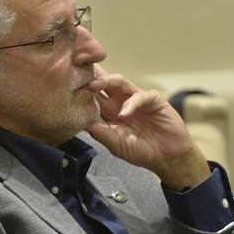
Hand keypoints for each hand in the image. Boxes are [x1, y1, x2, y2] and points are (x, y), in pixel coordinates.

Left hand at [84, 69, 210, 189]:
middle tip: (79, 76)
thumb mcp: (116, 145)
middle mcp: (121, 102)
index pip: (94, 97)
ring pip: (120, 83)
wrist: (166, 158)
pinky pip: (141, 96)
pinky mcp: (154, 101)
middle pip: (104, 84)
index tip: (67, 87)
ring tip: (95, 86)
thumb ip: (102, 135)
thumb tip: (84, 124)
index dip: (83, 91)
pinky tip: (124, 113)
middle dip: (92, 78)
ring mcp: (137, 100)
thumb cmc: (141, 151)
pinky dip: (131, 103)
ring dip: (107, 82)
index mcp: (109, 112)